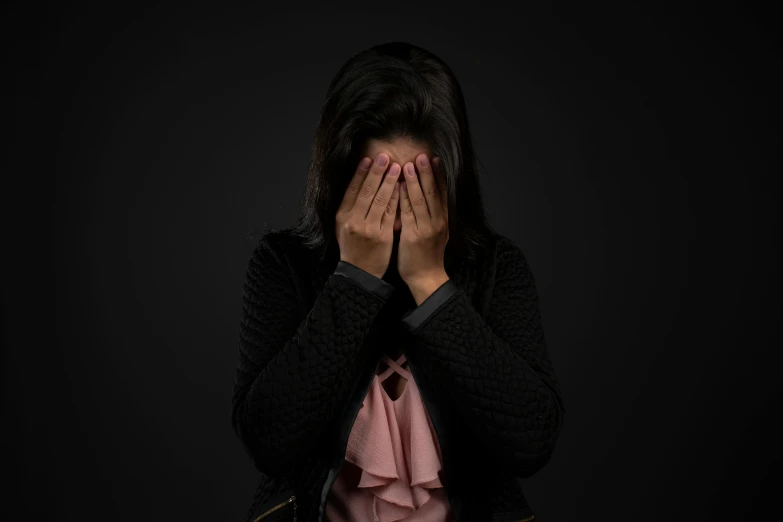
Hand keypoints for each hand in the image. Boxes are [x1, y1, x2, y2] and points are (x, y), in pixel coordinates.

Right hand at [336, 153, 401, 278]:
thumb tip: (357, 183)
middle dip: (376, 172)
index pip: (351, 190)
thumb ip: (349, 207)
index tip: (368, 159)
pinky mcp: (383, 236)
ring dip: (389, 182)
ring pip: (380, 200)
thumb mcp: (343, 227)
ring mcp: (369, 229)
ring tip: (397, 167)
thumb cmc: (352, 247)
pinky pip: (391, 213)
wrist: (359, 273)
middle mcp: (354, 221)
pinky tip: (402, 187)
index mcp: (342, 216)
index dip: (360, 173)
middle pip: (366, 192)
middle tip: (385, 156)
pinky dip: (396, 199)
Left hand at [398, 154, 449, 303]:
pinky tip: (400, 185)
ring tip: (410, 164)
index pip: (443, 193)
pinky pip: (408, 213)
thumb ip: (433, 215)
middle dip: (427, 173)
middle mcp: (437, 222)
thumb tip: (428, 197)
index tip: (435, 159)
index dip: (439, 175)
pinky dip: (404, 197)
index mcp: (443, 220)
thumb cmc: (427, 255)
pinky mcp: (414, 236)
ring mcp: (426, 228)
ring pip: (421, 200)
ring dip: (415, 181)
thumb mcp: (436, 233)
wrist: (426, 277)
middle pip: (433, 193)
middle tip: (423, 155)